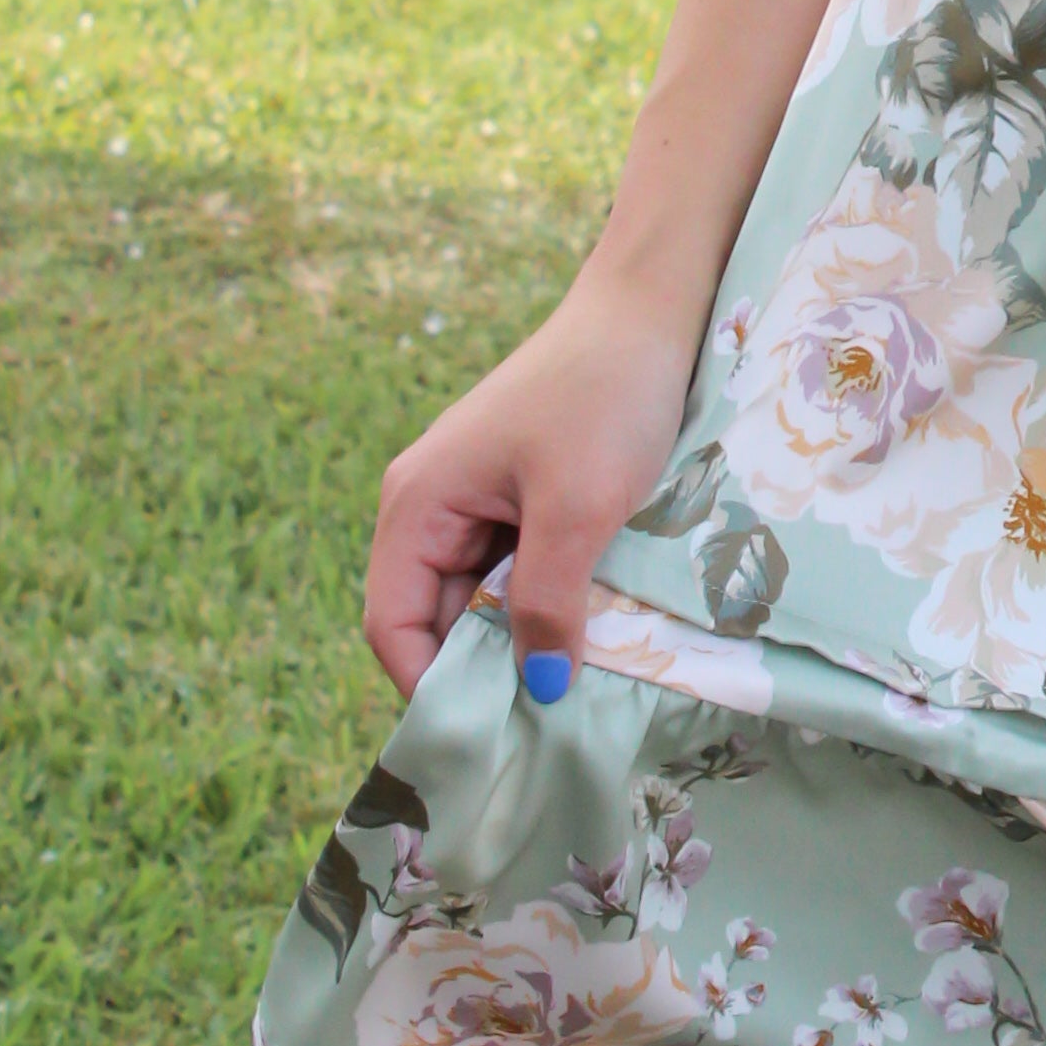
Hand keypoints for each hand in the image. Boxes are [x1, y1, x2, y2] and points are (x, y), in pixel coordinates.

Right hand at [359, 272, 707, 704]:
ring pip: (486, 597)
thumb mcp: (576, 510)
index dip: (431, 687)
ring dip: (525, 635)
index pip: (393, 625)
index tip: (491, 736)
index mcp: (416, 505)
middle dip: (485, 669)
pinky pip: (520, 568)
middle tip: (548, 720)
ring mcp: (479, 498)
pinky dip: (551, 599)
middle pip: (439, 618)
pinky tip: (596, 626)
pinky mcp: (524, 494)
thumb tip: (538, 690)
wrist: (653, 309)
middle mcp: (432, 505)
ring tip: (578, 681)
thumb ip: (547, 603)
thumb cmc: (604, 397)